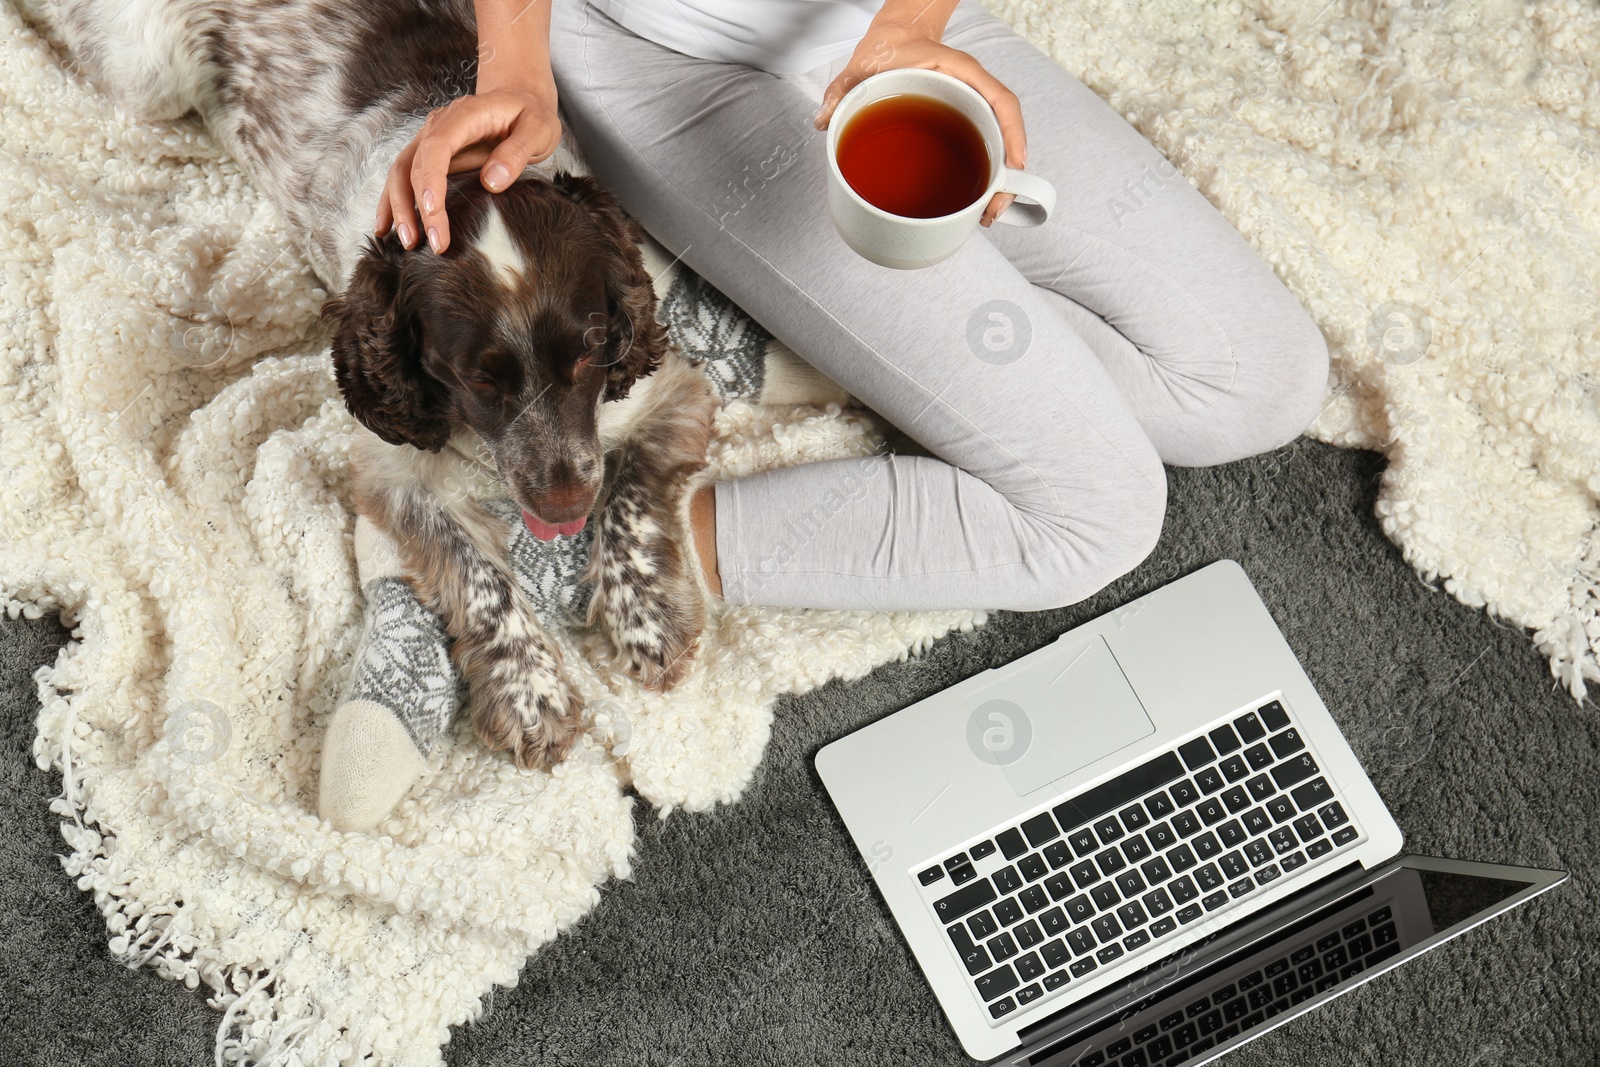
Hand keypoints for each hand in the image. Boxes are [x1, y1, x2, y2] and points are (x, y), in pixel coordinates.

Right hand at [376, 82, 560, 253]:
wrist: (519, 99)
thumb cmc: (531, 115)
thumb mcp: (539, 129)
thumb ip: (517, 152)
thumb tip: (492, 181)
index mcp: (464, 115)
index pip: (437, 148)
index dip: (430, 181)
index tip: (432, 212)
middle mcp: (439, 125)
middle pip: (413, 164)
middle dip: (414, 206)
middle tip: (426, 242)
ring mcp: (430, 138)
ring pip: (400, 171)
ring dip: (397, 207)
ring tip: (406, 241)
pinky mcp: (429, 153)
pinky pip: (403, 175)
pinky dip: (392, 201)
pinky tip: (387, 227)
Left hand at [814, 16, 1026, 227]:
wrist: (896, 36)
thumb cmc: (889, 47)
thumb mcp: (862, 65)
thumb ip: (841, 90)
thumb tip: (825, 121)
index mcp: (961, 72)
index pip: (1001, 100)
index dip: (1012, 134)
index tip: (1015, 166)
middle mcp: (973, 90)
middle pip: (1005, 130)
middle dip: (1008, 173)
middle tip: (994, 209)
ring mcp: (971, 106)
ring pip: (997, 143)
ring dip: (998, 179)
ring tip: (987, 213)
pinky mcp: (963, 119)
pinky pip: (982, 144)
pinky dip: (984, 172)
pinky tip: (975, 198)